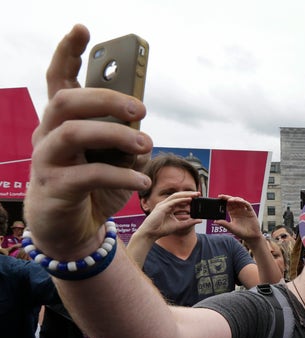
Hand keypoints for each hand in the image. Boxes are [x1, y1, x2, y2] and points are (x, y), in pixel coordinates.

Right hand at [25, 24, 151, 258]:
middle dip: (106, 98)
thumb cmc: (94, 186)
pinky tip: (142, 181)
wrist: (73, 231)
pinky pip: (89, 174)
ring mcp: (47, 160)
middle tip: (139, 108)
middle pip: (67, 100)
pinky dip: (121, 174)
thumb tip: (140, 129)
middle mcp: (48, 135)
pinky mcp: (56, 188)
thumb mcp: (115, 158)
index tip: (82, 29)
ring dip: (116, 134)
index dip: (67, 52)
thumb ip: (124, 138)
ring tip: (146, 144)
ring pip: (73, 132)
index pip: (59, 79)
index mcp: (63, 121)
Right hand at [138, 191, 200, 238]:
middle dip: (189, 194)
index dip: (189, 198)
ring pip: (176, 196)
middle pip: (178, 195)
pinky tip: (188, 199)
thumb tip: (199, 220)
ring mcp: (163, 205)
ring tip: (195, 194)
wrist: (151, 234)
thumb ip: (189, 222)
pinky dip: (181, 200)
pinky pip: (173, 201)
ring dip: (186, 194)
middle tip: (198, 193)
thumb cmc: (161, 229)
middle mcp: (166, 204)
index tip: (198, 198)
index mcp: (169, 207)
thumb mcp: (179, 225)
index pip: (180, 200)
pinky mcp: (162, 207)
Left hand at [215, 195, 261, 242]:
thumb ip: (224, 224)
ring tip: (229, 199)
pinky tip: (239, 201)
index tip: (219, 198)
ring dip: (234, 199)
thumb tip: (215, 221)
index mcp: (233, 214)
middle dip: (227, 198)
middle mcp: (238, 211)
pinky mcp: (250, 211)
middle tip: (222, 196)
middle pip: (233, 202)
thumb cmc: (241, 233)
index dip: (223, 201)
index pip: (227, 205)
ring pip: (239, 201)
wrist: (251, 237)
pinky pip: (246, 204)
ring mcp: (244, 210)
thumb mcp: (231, 228)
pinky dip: (243, 201)